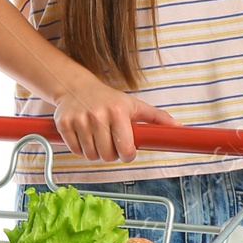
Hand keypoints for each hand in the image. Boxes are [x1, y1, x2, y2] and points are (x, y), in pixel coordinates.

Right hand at [53, 81, 177, 163]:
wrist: (75, 86)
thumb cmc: (109, 99)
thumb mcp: (134, 105)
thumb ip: (157, 118)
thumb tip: (179, 128)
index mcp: (118, 111)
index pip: (126, 150)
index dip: (127, 155)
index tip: (126, 150)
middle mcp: (98, 115)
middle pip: (107, 156)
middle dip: (111, 154)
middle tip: (110, 142)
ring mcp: (79, 120)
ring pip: (91, 156)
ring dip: (95, 153)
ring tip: (97, 138)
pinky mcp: (64, 124)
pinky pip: (75, 151)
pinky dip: (80, 149)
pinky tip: (84, 136)